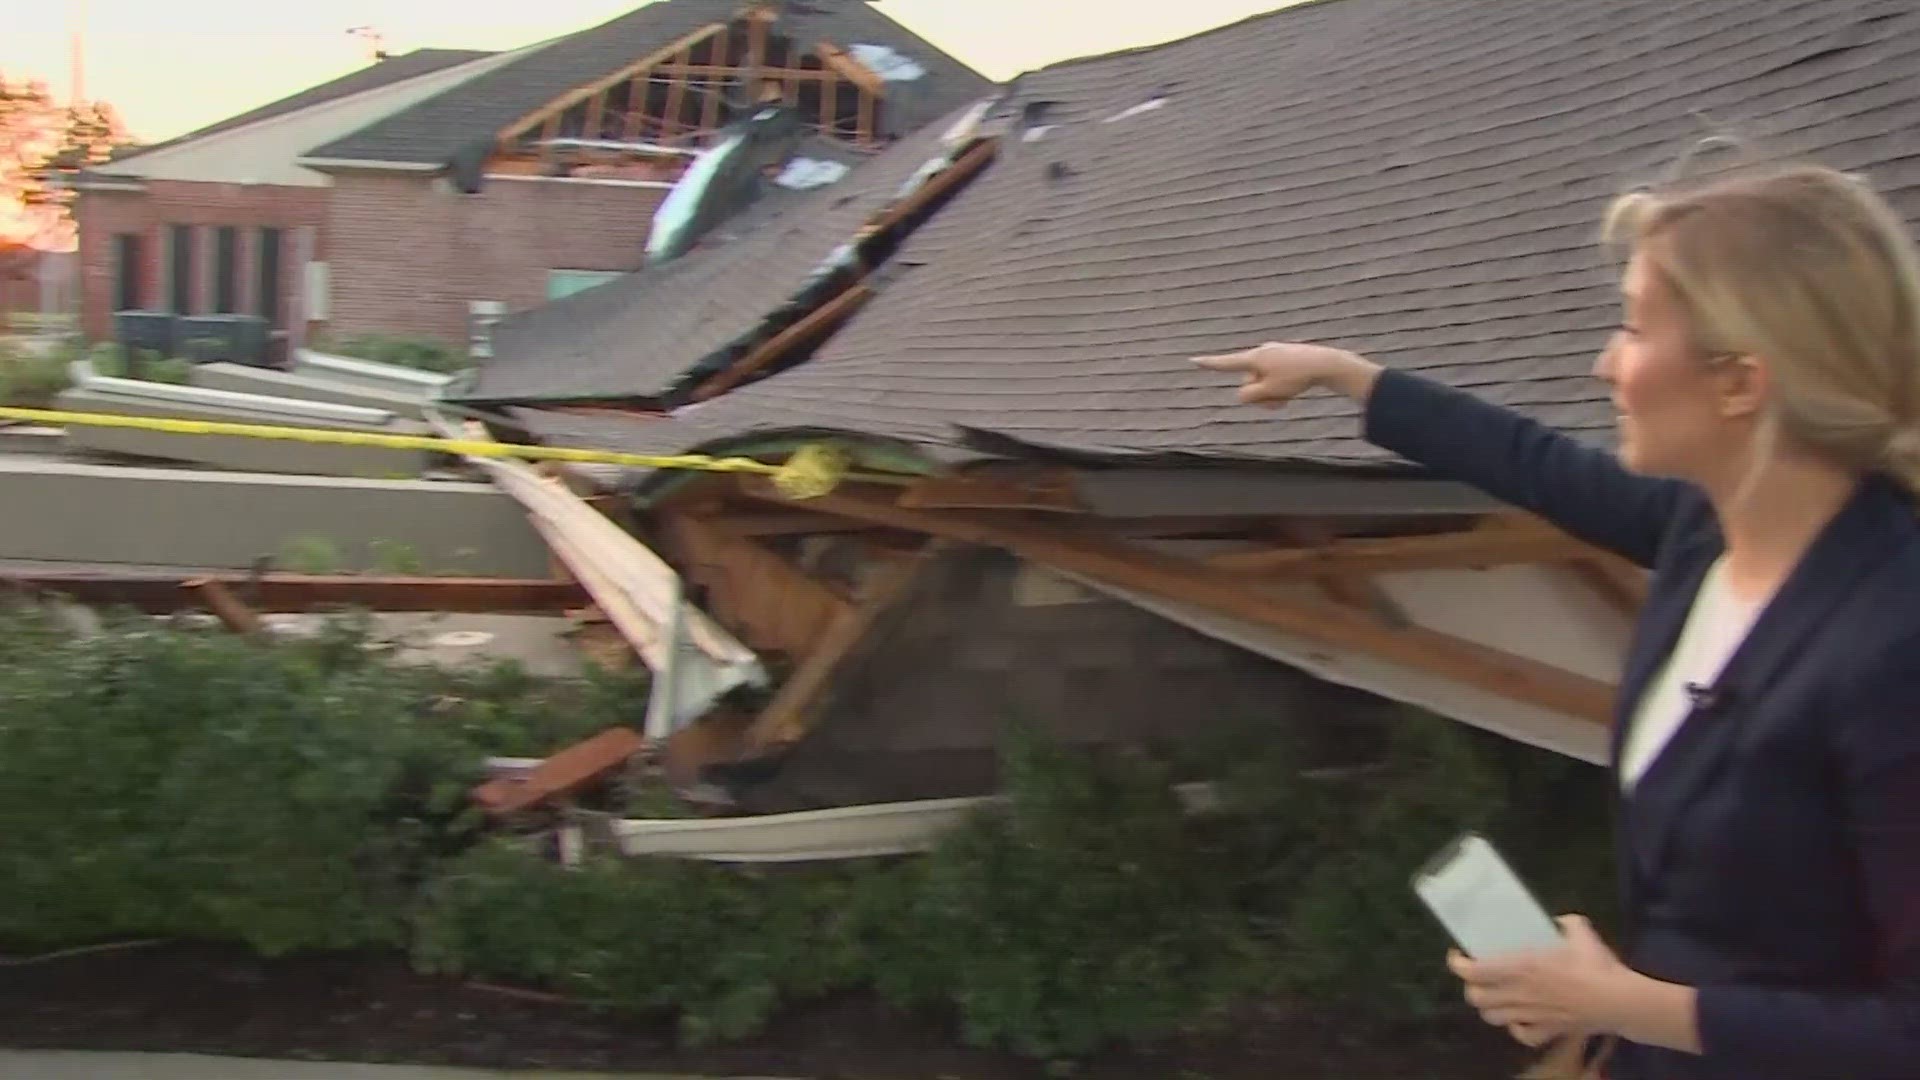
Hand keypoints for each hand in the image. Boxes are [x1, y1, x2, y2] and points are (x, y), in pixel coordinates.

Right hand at [1190, 341, 1378, 408]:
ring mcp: (1274, 354)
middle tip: (1279, 398)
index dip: (1208, 364)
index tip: (1192, 360)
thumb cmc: (1295, 378)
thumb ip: (1248, 395)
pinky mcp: (1286, 357)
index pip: (1225, 363)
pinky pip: (1275, 376)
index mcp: (1254, 359)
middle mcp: (1261, 352)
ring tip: (1289, 394)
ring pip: (1263, 381)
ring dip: (1271, 393)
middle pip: (1248, 381)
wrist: (1326, 364)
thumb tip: (1243, 394)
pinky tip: (1295, 386)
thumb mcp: (1268, 392)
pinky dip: (1281, 386)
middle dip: (1259, 394)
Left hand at [1448, 915, 1639, 1046]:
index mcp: (1521, 967)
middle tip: (1478, 975)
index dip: (1458, 964)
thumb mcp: (1580, 932)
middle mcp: (1519, 993)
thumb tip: (1557, 920)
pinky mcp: (1548, 1031)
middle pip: (1476, 998)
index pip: (1473, 971)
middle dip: (1471, 986)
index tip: (1459, 955)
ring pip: (1493, 1018)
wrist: (1619, 1000)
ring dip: (1490, 1007)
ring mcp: (1531, 1015)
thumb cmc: (1596, 965)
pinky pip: (1522, 1035)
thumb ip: (1565, 922)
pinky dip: (1517, 1028)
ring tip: (1495, 995)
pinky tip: (1521, 1019)